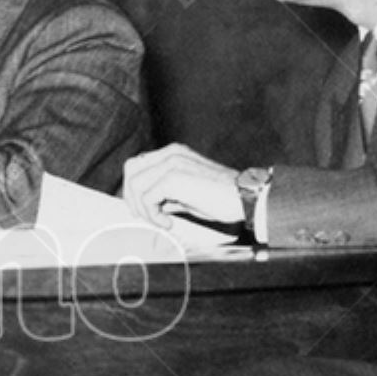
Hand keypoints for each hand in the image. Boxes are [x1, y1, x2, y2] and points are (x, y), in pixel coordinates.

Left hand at [121, 145, 241, 226]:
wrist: (245, 198)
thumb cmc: (221, 198)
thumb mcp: (188, 191)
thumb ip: (167, 192)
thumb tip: (147, 205)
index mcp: (173, 153)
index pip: (139, 164)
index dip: (132, 187)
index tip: (138, 208)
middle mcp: (171, 154)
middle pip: (131, 169)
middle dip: (131, 195)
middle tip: (142, 216)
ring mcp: (171, 163)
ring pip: (136, 185)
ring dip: (144, 209)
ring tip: (161, 221)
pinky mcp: (173, 178)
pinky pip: (148, 197)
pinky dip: (153, 215)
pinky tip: (168, 222)